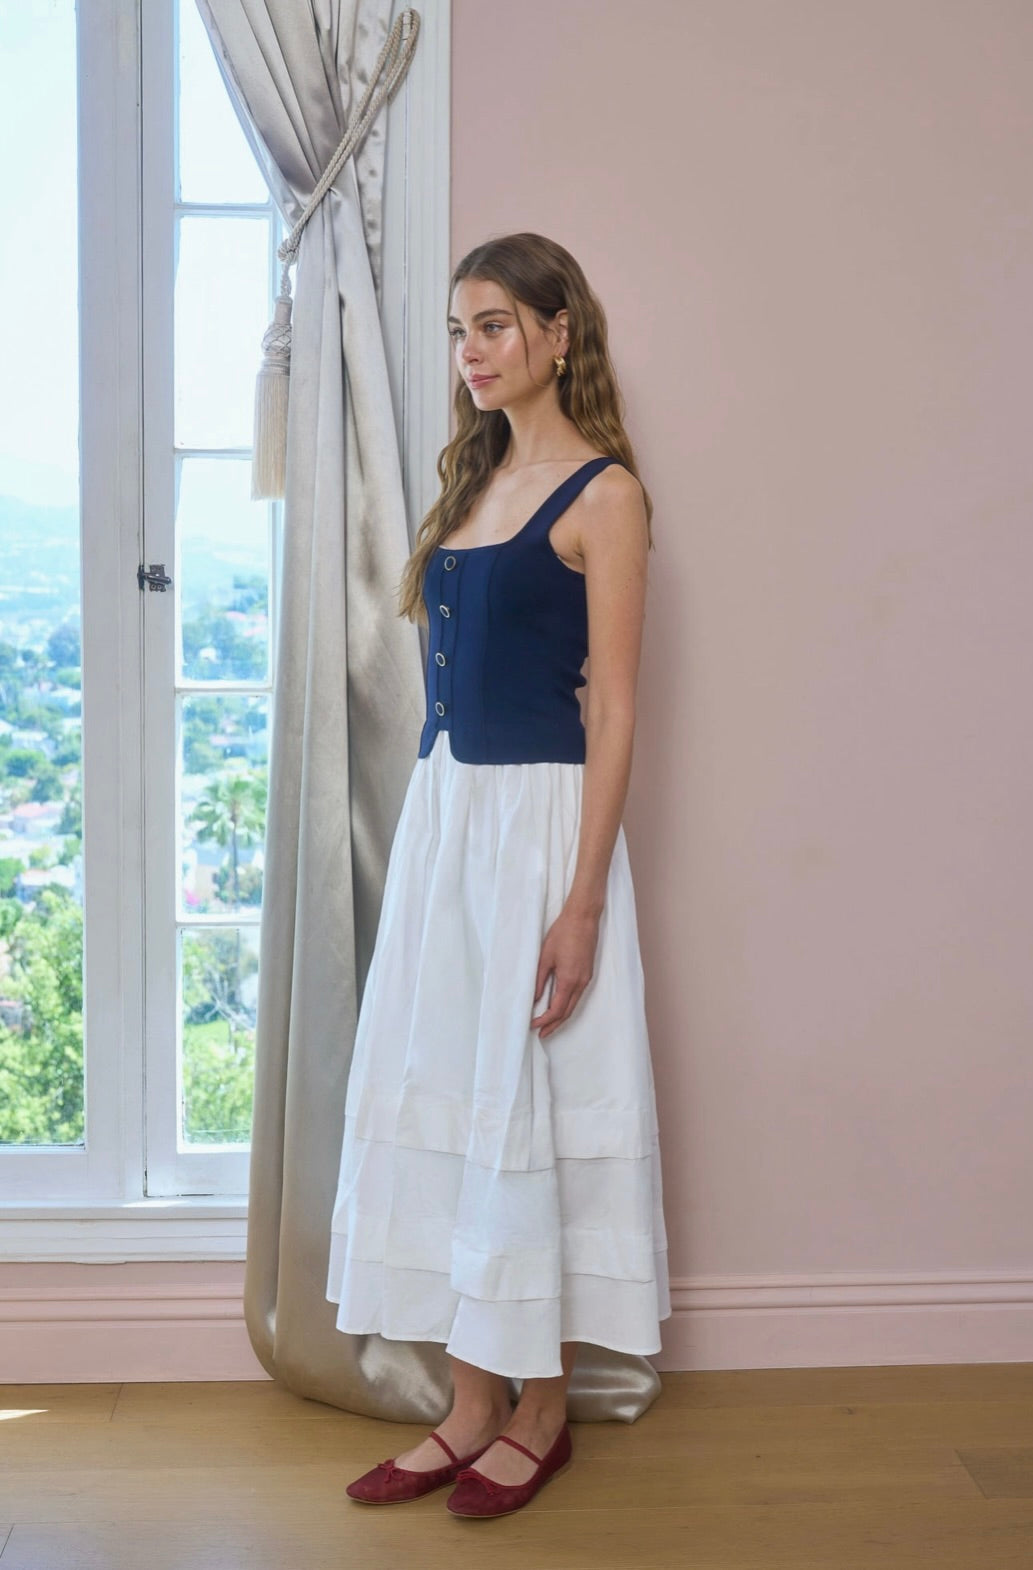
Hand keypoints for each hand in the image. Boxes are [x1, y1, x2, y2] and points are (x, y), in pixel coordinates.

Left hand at [530, 904, 600, 1039]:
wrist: (583, 918)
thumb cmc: (563, 933)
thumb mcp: (544, 957)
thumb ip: (538, 980)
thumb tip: (532, 999)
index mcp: (569, 980)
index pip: (556, 1010)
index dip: (544, 1021)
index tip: (533, 1025)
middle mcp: (581, 983)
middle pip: (567, 1012)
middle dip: (554, 1025)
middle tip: (542, 1034)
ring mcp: (586, 978)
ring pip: (574, 1005)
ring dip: (561, 1016)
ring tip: (548, 1024)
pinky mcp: (588, 972)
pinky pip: (578, 995)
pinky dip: (567, 1005)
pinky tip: (559, 1005)